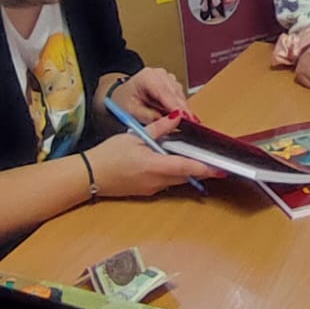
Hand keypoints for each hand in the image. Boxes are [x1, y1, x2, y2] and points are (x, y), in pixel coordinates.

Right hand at [87, 121, 208, 198]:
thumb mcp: (135, 136)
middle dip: (201, 169)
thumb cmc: (109, 155)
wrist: (89, 176)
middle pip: (186, 176)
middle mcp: (156, 181)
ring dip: (187, 171)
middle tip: (215, 162)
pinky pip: (166, 183)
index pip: (186, 168)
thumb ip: (159, 128)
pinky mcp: (147, 192)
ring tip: (197, 159)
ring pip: (177, 180)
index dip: (205, 168)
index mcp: (154, 166)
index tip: (220, 167)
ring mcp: (152, 189)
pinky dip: (174, 174)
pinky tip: (172, 162)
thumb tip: (177, 117)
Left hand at [106, 67, 191, 122]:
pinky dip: (178, 106)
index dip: (176, 105)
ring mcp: (167, 77)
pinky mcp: (172, 83)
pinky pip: (180, 96)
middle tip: (187, 124)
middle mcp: (159, 74)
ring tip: (175, 122)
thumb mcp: (133, 112)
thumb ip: (151, 117)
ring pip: (180, 95)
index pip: (165, 92)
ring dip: (180, 109)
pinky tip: (173, 114)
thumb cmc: (125, 101)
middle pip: (175, 93)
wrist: (123, 95)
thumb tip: (169, 120)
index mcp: (147, 77)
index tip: (184, 117)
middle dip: (181, 110)